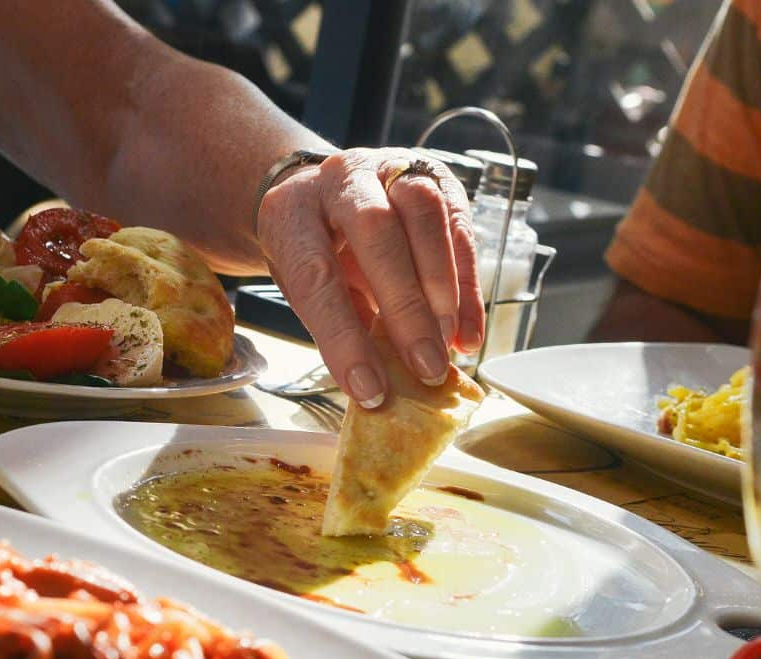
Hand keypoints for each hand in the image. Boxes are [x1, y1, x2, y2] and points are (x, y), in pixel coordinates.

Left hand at [256, 148, 483, 407]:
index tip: (369, 388)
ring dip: (443, 289)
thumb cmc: (312, 248)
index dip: (343, 336)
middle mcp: (342, 177)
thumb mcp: (305, 286)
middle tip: (425, 366)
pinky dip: (468, 288)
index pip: (316, 274)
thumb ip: (340, 322)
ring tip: (447, 345)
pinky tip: (467, 333)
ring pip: (426, 215)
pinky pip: (460, 229)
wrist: (323, 193)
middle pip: (377, 232)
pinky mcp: (435, 178)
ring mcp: (391, 167)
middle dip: (406, 306)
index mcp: (292, 210)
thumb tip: (380, 379)